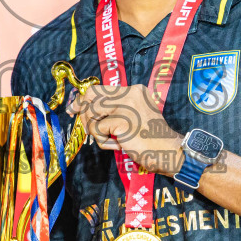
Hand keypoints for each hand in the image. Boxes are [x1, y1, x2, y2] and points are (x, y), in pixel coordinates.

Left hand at [68, 84, 183, 176]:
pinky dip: (104, 142)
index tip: (73, 108)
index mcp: (133, 90)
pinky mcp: (122, 121)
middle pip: (91, 95)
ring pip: (92, 113)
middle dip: (83, 112)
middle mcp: (130, 93)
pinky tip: (119, 145)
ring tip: (112, 139)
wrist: (167, 151)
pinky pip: (98, 130)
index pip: (99, 88)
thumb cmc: (148, 138)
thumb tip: (83, 107)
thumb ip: (114, 109)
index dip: (83, 99)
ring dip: (96, 130)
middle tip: (86, 127)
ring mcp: (126, 106)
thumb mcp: (133, 116)